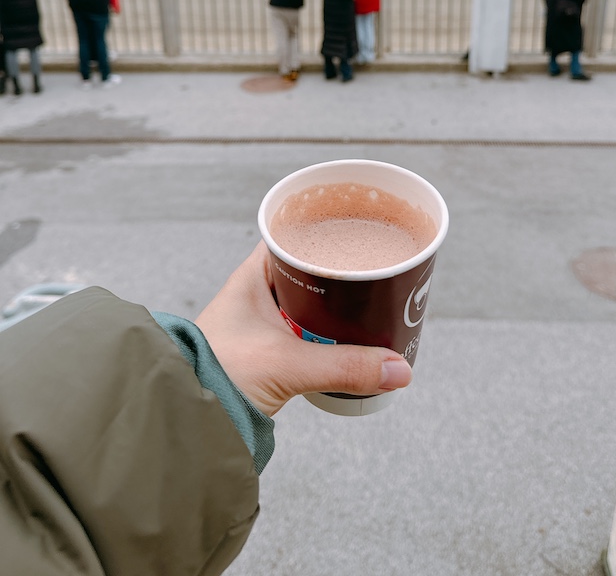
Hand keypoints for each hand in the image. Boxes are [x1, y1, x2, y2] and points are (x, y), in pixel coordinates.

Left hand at [195, 242, 411, 416]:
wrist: (185, 420)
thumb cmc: (216, 375)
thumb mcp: (288, 365)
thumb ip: (345, 366)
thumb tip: (398, 369)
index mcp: (252, 276)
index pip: (291, 235)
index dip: (323, 229)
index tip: (356, 229)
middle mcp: (256, 293)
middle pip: (307, 269)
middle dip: (340, 272)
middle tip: (373, 270)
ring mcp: (261, 322)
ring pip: (309, 301)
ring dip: (335, 304)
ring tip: (370, 302)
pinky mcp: (267, 350)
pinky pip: (306, 329)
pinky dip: (327, 331)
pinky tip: (347, 338)